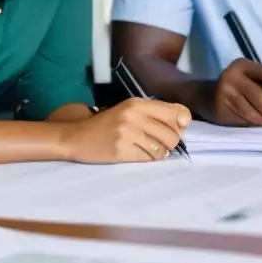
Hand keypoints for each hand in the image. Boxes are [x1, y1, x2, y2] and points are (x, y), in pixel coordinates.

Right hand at [61, 98, 190, 162]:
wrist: (77, 136)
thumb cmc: (107, 123)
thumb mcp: (130, 110)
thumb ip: (154, 113)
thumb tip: (184, 122)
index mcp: (138, 103)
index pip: (175, 112)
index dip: (183, 122)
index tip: (181, 127)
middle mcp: (134, 116)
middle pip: (172, 134)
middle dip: (173, 142)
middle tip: (164, 143)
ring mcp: (127, 134)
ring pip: (162, 149)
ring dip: (162, 152)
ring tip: (153, 149)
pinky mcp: (121, 151)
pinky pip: (148, 159)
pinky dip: (150, 159)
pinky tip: (141, 154)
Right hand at [214, 58, 261, 126]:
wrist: (209, 97)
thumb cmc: (242, 86)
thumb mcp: (257, 77)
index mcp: (242, 65)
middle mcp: (231, 77)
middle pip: (260, 96)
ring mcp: (224, 95)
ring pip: (252, 112)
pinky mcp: (220, 111)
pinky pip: (243, 120)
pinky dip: (255, 124)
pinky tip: (257, 121)